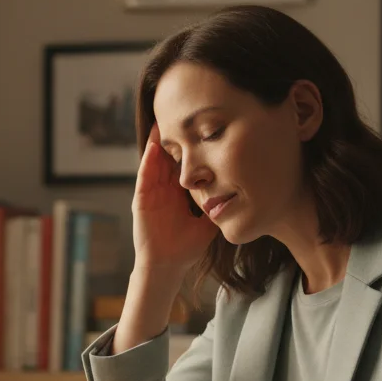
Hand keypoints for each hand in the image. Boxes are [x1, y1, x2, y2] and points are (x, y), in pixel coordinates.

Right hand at [132, 126, 219, 272]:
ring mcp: (151, 193)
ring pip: (154, 162)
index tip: (199, 128)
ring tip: (162, 120)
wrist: (168, 266)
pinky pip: (145, 177)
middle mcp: (163, 190)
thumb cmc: (186, 248)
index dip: (189, 146)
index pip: (183, 164)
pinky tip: (154, 147)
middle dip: (172, 137)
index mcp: (178, 193)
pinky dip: (148, 162)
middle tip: (178, 113)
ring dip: (157, 142)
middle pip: (167, 157)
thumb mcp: (208, 223)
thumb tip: (240, 195)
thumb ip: (218, 208)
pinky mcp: (141, 201)